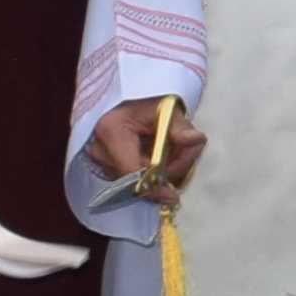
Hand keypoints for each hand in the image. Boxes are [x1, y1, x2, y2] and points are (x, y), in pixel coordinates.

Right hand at [85, 97, 200, 205]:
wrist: (131, 99)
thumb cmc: (148, 101)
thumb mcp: (168, 109)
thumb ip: (181, 127)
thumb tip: (195, 140)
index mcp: (111, 131)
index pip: (132, 172)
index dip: (154, 187)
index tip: (172, 195)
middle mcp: (100, 149)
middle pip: (137, 179)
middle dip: (166, 173)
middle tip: (186, 154)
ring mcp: (100, 160)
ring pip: (136, 181)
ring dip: (160, 173)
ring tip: (173, 150)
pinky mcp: (104, 166)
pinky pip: (132, 179)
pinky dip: (151, 172)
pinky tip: (160, 157)